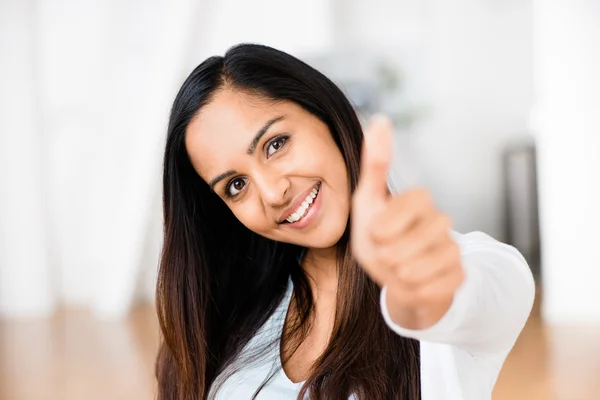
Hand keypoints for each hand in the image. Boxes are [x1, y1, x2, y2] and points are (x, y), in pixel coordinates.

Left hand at [351, 115, 464, 328]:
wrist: (393, 279)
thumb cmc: (377, 237)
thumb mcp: (367, 201)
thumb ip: (375, 163)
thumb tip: (380, 119)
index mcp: (421, 199)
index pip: (407, 207)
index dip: (385, 225)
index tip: (377, 232)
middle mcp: (442, 220)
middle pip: (409, 242)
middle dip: (387, 254)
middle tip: (387, 253)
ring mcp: (454, 248)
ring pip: (417, 269)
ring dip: (397, 275)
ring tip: (398, 268)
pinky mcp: (459, 276)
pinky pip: (429, 290)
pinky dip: (411, 291)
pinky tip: (413, 283)